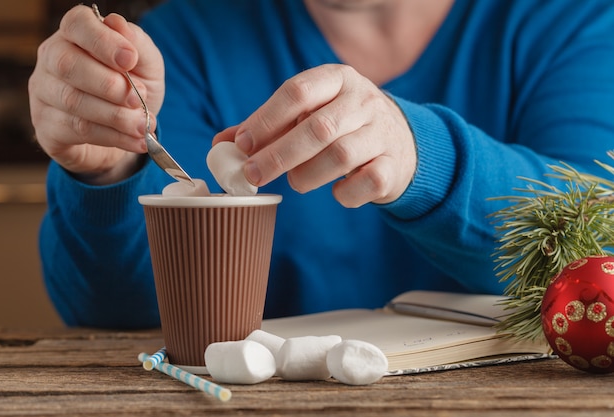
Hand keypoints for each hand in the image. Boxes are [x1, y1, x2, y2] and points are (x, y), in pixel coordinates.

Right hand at [28, 5, 164, 184]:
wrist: (126, 135)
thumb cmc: (132, 91)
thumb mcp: (147, 66)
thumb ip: (137, 45)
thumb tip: (118, 24)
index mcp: (75, 36)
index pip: (76, 25)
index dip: (102, 41)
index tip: (129, 59)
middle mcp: (51, 60)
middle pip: (67, 65)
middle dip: (109, 85)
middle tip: (139, 101)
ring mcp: (43, 94)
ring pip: (73, 101)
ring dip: (116, 116)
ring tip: (143, 126)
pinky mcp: (47, 128)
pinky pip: (77, 131)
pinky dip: (113, 137)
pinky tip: (136, 142)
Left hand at [213, 64, 416, 207]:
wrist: (401, 141)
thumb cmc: (342, 125)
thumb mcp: (309, 114)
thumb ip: (268, 127)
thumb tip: (220, 144)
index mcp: (337, 79)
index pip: (297, 91)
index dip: (266, 119)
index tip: (242, 144)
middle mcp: (363, 100)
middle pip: (318, 128)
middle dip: (279, 155)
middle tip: (252, 175)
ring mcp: (382, 132)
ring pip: (340, 155)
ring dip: (307, 175)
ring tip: (295, 182)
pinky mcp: (395, 165)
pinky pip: (368, 181)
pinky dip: (344, 193)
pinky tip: (334, 192)